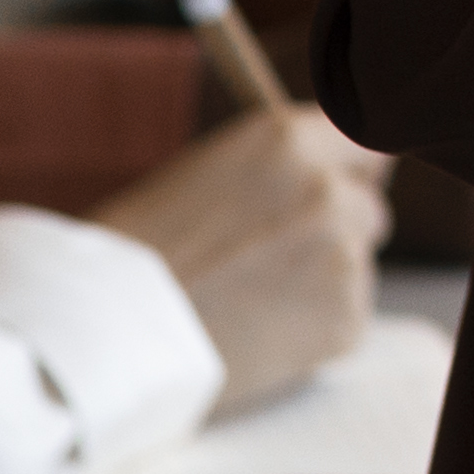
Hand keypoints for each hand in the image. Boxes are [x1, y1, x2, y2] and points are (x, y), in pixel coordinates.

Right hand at [89, 104, 390, 416]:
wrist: (105, 336)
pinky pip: (346, 318)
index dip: (353, 167)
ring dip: (321, 282)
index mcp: (286, 140)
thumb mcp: (207, 176)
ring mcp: (343, 255)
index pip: (366, 137)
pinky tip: (258, 334)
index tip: (349, 183)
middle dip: (336, 230)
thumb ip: (278, 169)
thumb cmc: (136, 256)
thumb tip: (338, 173)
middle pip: (368, 206)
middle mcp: (327, 189)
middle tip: (271, 262)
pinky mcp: (346, 318)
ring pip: (356, 266)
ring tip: (247, 301)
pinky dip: (314, 330)